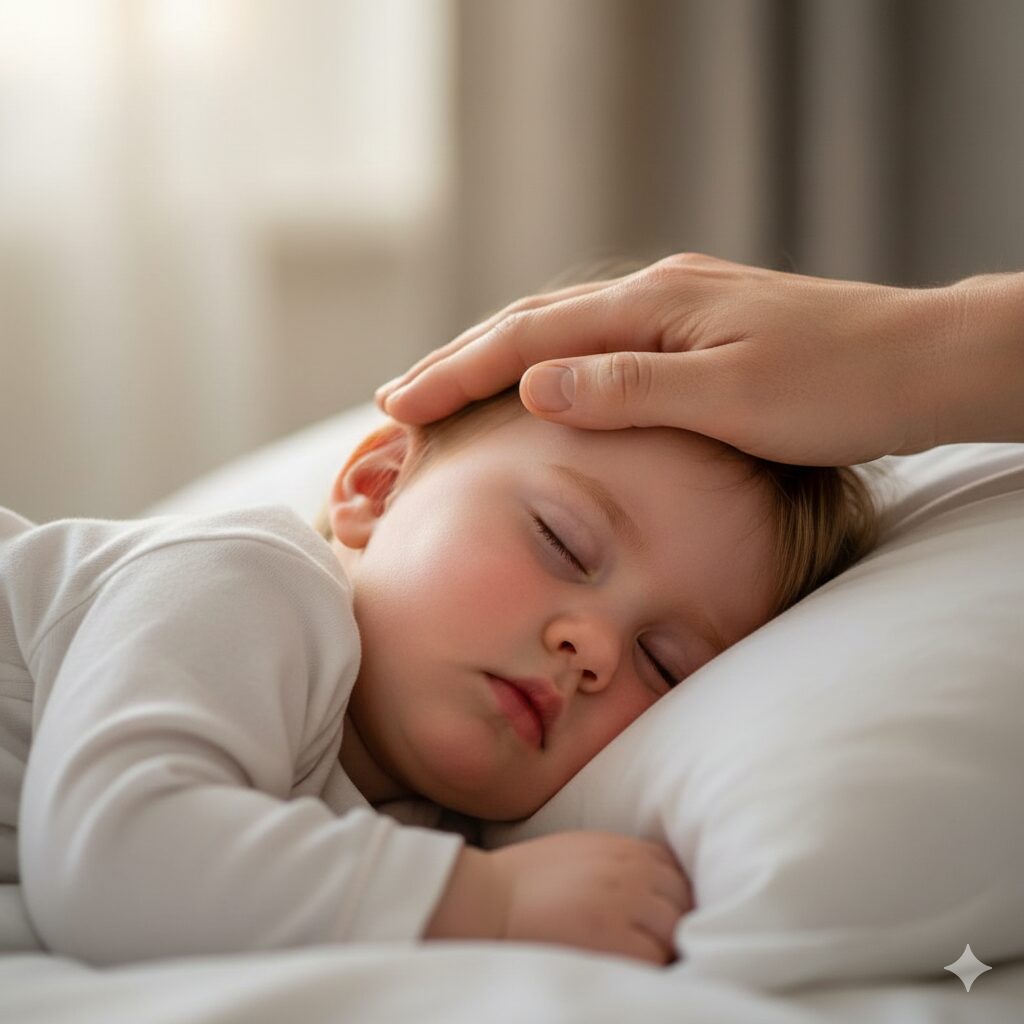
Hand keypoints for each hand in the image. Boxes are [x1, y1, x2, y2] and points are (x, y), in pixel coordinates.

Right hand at [375, 254, 968, 465]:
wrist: (921, 365)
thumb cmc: (838, 387)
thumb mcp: (730, 396)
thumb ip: (629, 389)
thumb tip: (532, 385)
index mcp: (654, 307)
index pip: (529, 339)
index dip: (456, 374)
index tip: (396, 407)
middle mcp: (656, 296)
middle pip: (532, 323)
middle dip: (459, 362)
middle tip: (396, 400)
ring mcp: (676, 310)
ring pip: (562, 331)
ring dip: (497, 361)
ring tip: (446, 391)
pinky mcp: (696, 333)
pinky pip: (599, 344)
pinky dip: (549, 365)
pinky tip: (541, 385)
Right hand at [488, 830, 691, 966]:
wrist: (489, 899)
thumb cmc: (526, 881)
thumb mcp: (579, 851)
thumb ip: (618, 861)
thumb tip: (650, 887)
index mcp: (622, 848)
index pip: (674, 870)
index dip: (671, 896)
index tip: (660, 915)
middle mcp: (631, 871)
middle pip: (682, 900)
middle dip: (673, 922)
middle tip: (653, 944)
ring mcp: (626, 904)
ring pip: (674, 931)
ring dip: (662, 948)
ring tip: (639, 960)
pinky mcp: (615, 940)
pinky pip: (654, 960)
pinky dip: (648, 969)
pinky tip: (626, 971)